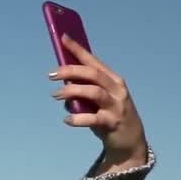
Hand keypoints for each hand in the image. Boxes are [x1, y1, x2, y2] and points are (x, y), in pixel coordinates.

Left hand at [49, 34, 148, 169]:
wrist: (129, 141)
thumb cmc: (109, 115)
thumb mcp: (97, 100)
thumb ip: (83, 91)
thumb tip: (61, 87)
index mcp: (112, 79)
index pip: (93, 61)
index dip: (78, 49)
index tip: (63, 38)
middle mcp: (116, 89)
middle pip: (93, 74)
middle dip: (71, 71)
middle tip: (51, 75)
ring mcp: (116, 106)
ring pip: (94, 92)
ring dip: (72, 92)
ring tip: (55, 95)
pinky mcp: (112, 122)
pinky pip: (93, 119)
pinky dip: (78, 119)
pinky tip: (67, 120)